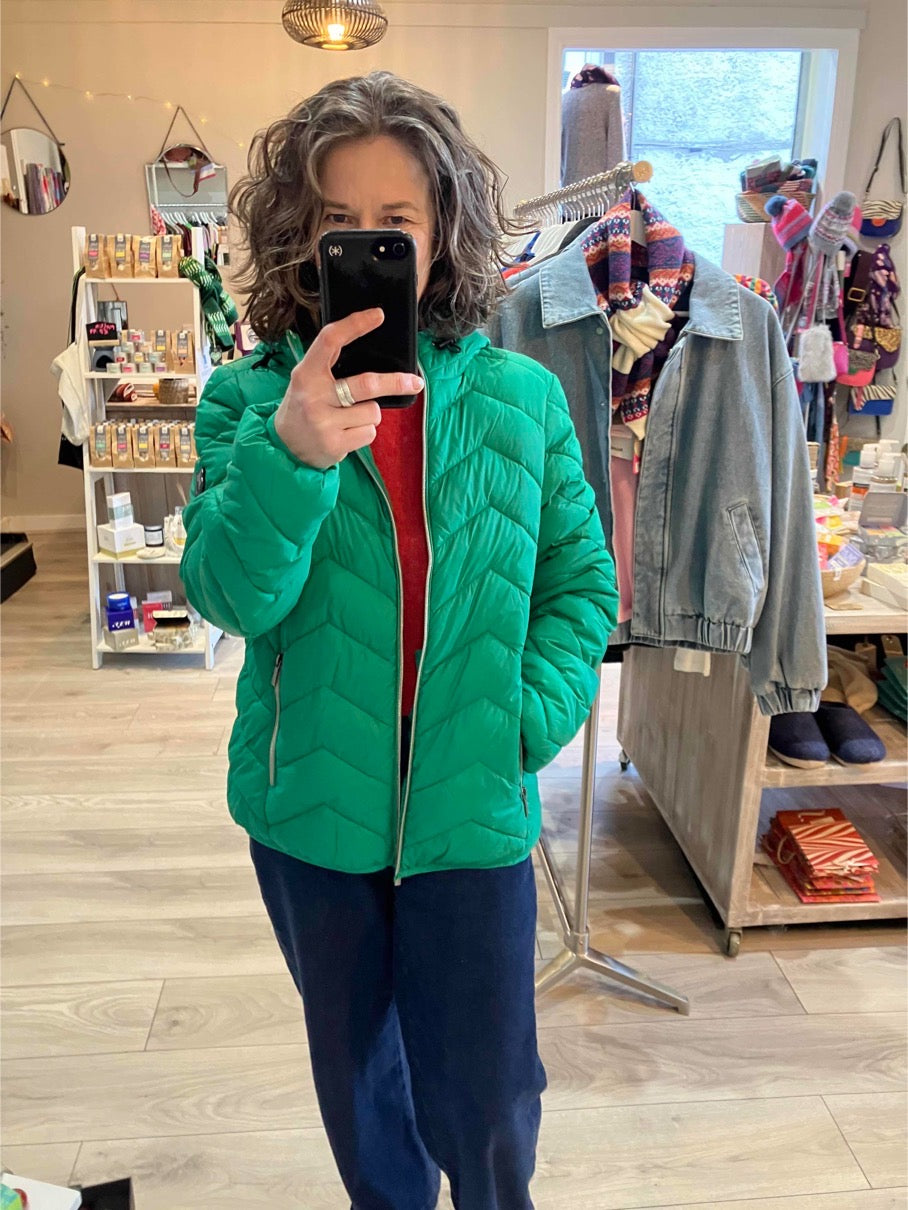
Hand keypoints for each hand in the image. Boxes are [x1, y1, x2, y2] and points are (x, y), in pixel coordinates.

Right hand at [273, 308, 423, 469]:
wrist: (285, 448)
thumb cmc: (305, 408)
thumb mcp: (308, 381)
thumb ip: (331, 366)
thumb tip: (372, 351)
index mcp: (306, 373)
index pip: (330, 340)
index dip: (355, 324)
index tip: (378, 315)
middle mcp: (314, 396)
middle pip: (367, 384)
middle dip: (396, 383)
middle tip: (415, 382)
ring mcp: (323, 422)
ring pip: (373, 411)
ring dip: (370, 414)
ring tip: (350, 419)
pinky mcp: (334, 444)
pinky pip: (369, 432)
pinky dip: (365, 432)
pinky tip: (347, 433)